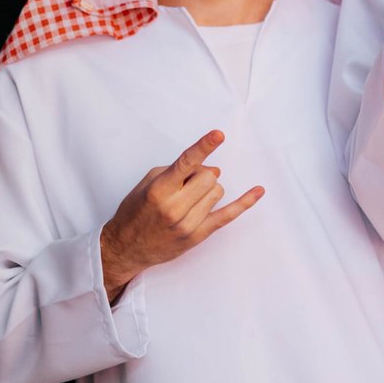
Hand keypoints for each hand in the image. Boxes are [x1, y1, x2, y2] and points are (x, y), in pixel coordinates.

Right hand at [99, 130, 263, 301]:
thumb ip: (176, 170)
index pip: (186, 163)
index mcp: (159, 190)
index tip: (219, 134)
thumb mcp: (147, 183)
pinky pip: (227, 216)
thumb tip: (209, 168)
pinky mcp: (197, 236)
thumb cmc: (135, 212)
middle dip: (202, 175)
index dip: (203, 147)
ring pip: (218, 192)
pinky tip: (258, 191)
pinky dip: (244, 202)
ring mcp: (187, 223)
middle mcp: (174, 207)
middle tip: (188, 183)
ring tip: (190, 198)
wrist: (125, 248)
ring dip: (208, 189)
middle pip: (209, 177)